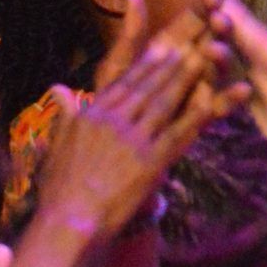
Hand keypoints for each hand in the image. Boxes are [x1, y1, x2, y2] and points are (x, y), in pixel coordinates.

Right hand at [38, 22, 236, 237]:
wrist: (70, 221)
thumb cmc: (59, 192)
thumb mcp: (56, 146)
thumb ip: (64, 115)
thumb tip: (59, 88)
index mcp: (93, 116)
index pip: (124, 84)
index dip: (145, 66)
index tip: (160, 49)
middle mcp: (114, 121)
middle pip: (147, 86)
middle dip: (169, 64)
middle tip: (190, 44)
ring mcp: (133, 140)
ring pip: (163, 103)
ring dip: (184, 80)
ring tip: (202, 61)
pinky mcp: (150, 162)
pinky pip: (177, 134)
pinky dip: (194, 116)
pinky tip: (210, 102)